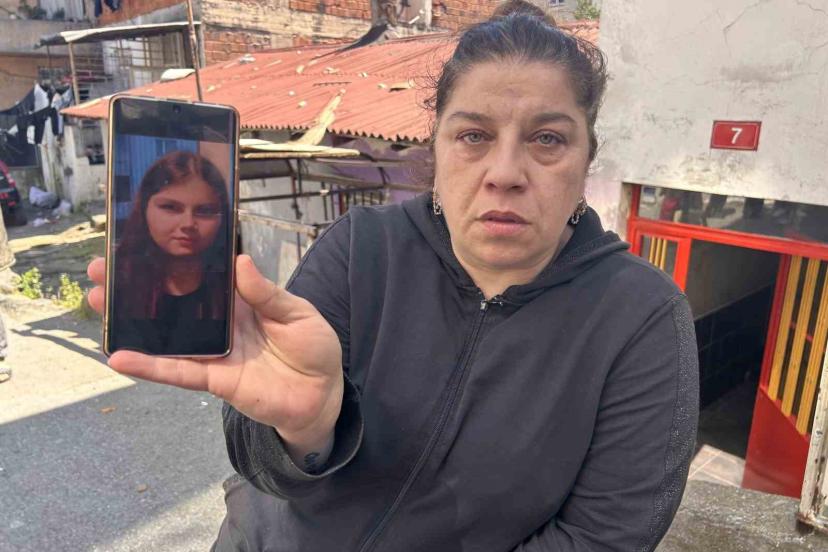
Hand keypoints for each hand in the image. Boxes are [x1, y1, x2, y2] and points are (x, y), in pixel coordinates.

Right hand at [87, 255, 342, 452]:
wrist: (324, 394)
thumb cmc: (314, 347)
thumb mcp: (298, 313)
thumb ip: (267, 293)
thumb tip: (240, 261)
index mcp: (240, 300)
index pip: (200, 276)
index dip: (173, 262)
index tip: (141, 246)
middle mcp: (221, 323)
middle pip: (173, 303)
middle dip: (138, 287)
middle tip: (101, 271)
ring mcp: (215, 351)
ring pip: (166, 335)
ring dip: (132, 322)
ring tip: (98, 304)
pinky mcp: (216, 379)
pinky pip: (179, 371)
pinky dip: (151, 366)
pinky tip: (120, 357)